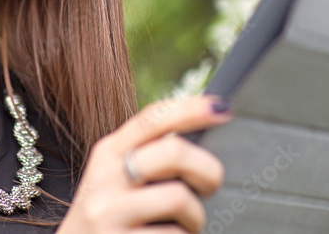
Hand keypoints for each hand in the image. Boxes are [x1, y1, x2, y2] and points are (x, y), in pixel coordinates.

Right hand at [57, 94, 233, 233]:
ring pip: (179, 197)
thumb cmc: (108, 220)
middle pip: (174, 151)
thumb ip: (146, 157)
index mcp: (107, 153)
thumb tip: (201, 137)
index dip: (191, 109)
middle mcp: (104, 178)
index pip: (152, 118)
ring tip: (187, 227)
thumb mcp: (114, 181)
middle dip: (208, 170)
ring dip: (196, 217)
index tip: (223, 107)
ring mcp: (108, 212)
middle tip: (211, 187)